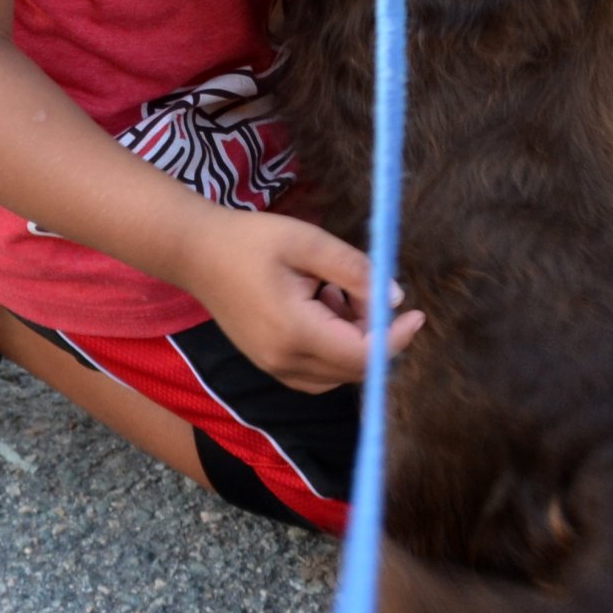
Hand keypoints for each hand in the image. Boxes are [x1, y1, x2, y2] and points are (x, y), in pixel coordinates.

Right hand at [178, 207, 424, 392]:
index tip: (417, 313)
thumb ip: (353, 269)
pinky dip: (334, 344)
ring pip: (338, 372)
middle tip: (366, 287)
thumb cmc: (249, 239)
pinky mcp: (270, 363)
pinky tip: (320, 305)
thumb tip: (394, 297)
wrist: (196, 252)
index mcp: (295, 332)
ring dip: (354, 339)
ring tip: (334, 290)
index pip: (364, 356)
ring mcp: (275, 368)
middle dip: (375, 333)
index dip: (396, 338)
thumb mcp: (307, 241)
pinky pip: (318, 370)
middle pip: (355, 368)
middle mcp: (286, 362)